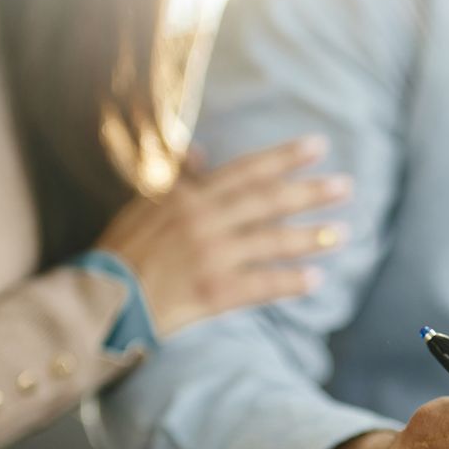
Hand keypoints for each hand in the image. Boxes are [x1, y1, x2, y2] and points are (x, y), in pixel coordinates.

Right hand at [96, 136, 350, 337]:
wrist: (102, 301)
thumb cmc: (121, 253)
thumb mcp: (144, 205)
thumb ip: (178, 180)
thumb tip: (202, 153)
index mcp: (188, 197)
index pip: (246, 170)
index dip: (284, 157)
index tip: (318, 147)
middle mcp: (203, 221)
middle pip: (267, 201)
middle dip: (309, 192)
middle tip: (345, 186)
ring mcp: (210, 257)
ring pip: (270, 241)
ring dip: (310, 237)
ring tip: (342, 233)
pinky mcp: (213, 292)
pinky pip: (261, 285)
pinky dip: (290, 281)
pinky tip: (316, 279)